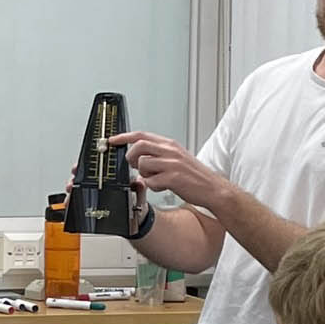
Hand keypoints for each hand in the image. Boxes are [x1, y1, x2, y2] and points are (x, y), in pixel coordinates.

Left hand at [109, 131, 230, 214]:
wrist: (213, 189)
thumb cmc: (193, 176)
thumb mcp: (176, 159)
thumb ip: (157, 156)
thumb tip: (137, 159)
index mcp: (170, 145)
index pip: (141, 135)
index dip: (124, 137)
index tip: (112, 140)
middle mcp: (171, 151)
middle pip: (138, 146)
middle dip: (130, 157)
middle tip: (134, 166)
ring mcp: (172, 163)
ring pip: (142, 164)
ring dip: (144, 174)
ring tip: (155, 179)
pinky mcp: (173, 177)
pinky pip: (150, 181)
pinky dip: (153, 186)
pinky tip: (163, 186)